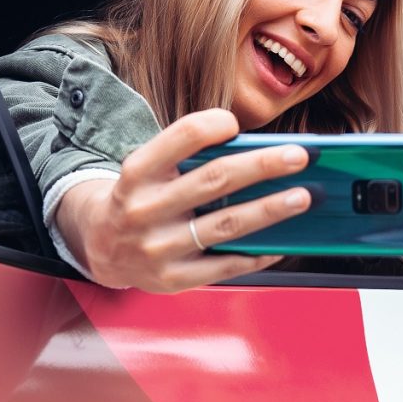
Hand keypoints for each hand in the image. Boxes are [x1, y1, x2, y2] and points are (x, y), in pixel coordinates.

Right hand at [57, 109, 311, 290]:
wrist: (100, 248)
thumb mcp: (148, 171)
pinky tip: (282, 244)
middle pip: (214, 180)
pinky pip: (225, 265)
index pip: (180, 138)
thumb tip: (255, 151)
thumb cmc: (141, 199)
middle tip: (298, 157)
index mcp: (138, 172)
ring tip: (302, 197)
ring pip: (226, 224)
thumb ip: (187, 158)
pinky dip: (258, 254)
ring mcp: (159, 247)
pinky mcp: (173, 278)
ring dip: (270, 209)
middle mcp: (145, 209)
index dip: (211, 126)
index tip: (236, 123)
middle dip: (262, 166)